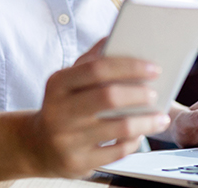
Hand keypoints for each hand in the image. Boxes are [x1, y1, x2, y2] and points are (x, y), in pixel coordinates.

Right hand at [21, 39, 171, 177]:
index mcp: (58, 84)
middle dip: (139, 94)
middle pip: (109, 97)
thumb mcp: (68, 81)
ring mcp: (67, 139)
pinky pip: (117, 152)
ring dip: (147, 121)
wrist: (37, 145)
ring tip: (160, 117)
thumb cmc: (63, 106)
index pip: (97, 68)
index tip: (154, 68)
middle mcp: (59, 111)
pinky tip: (139, 134)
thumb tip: (116, 35)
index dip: (129, 66)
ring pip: (119, 128)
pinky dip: (134, 141)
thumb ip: (91, 60)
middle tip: (155, 93)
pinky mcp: (77, 162)